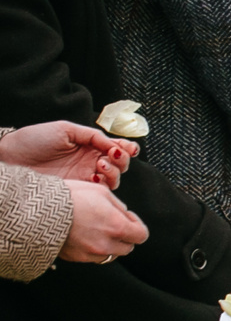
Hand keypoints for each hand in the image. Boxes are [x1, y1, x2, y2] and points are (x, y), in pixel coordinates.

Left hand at [0, 121, 132, 185]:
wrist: (11, 156)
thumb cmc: (34, 139)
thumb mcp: (66, 129)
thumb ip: (93, 135)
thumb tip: (113, 144)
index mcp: (90, 146)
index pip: (117, 148)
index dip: (128, 149)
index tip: (126, 148)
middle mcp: (90, 162)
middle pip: (121, 165)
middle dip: (122, 160)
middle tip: (110, 157)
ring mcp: (84, 177)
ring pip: (114, 179)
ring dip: (114, 172)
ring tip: (99, 166)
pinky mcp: (78, 190)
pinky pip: (99, 191)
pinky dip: (103, 184)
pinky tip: (93, 177)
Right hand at [59, 181, 147, 262]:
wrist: (37, 211)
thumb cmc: (69, 198)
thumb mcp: (101, 192)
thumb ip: (119, 206)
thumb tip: (125, 213)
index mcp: (117, 227)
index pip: (141, 236)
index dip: (137, 225)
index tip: (128, 218)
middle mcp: (106, 244)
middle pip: (127, 247)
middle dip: (125, 236)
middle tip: (112, 223)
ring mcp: (90, 254)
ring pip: (110, 255)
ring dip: (109, 244)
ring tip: (96, 229)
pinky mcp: (75, 258)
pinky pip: (92, 257)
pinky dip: (93, 249)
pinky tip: (83, 235)